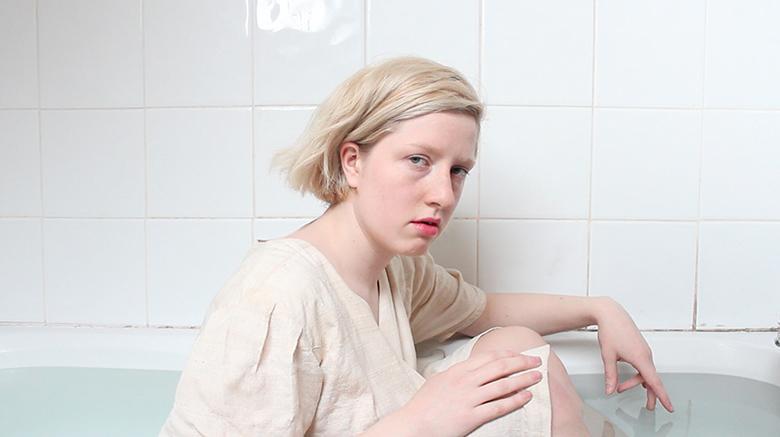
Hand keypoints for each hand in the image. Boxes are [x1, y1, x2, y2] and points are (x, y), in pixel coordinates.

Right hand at [402, 349, 542, 436]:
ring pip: (503, 384)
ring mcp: (470, 398)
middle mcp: (466, 381)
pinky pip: (499, 406)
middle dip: (522, 362)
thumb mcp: (438, 381)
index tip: (519, 354)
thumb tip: (468, 370)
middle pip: (500, 366)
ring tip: (537, 377)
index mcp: (458, 371)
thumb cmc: (423, 406)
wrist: (414, 424)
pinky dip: (515, 400)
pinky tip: (526, 397)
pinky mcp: (472, 416)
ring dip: (523, 379)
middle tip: (536, 361)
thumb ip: (455, 374)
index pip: (489, 357)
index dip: (508, 354)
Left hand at [595, 298, 673, 412]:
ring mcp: (644, 351)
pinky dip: (638, 374)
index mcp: (640, 357)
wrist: (611, 313)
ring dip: (636, 382)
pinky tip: (634, 378)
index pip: (654, 382)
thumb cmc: (611, 331)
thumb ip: (611, 375)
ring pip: (646, 372)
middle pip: (650, 379)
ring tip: (620, 387)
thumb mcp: (608, 356)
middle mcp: (646, 355)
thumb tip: (610, 390)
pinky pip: (644, 365)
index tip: (670, 407)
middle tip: (649, 407)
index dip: (662, 396)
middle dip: (650, 394)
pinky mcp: (641, 348)